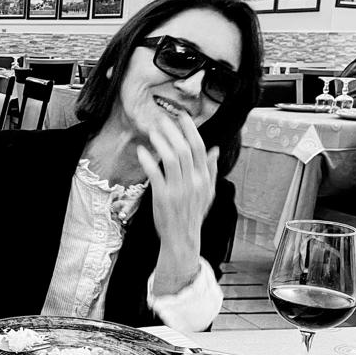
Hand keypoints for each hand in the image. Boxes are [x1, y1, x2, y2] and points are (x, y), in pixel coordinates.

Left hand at [137, 112, 217, 287]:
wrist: (182, 237)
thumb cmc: (192, 214)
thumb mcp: (207, 192)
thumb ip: (210, 170)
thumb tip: (215, 150)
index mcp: (204, 178)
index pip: (200, 148)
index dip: (190, 130)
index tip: (182, 116)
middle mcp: (193, 182)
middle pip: (185, 150)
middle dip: (173, 131)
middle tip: (162, 119)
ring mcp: (178, 190)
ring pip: (172, 159)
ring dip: (161, 143)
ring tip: (152, 132)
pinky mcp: (163, 197)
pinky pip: (155, 175)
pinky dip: (148, 161)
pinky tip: (141, 151)